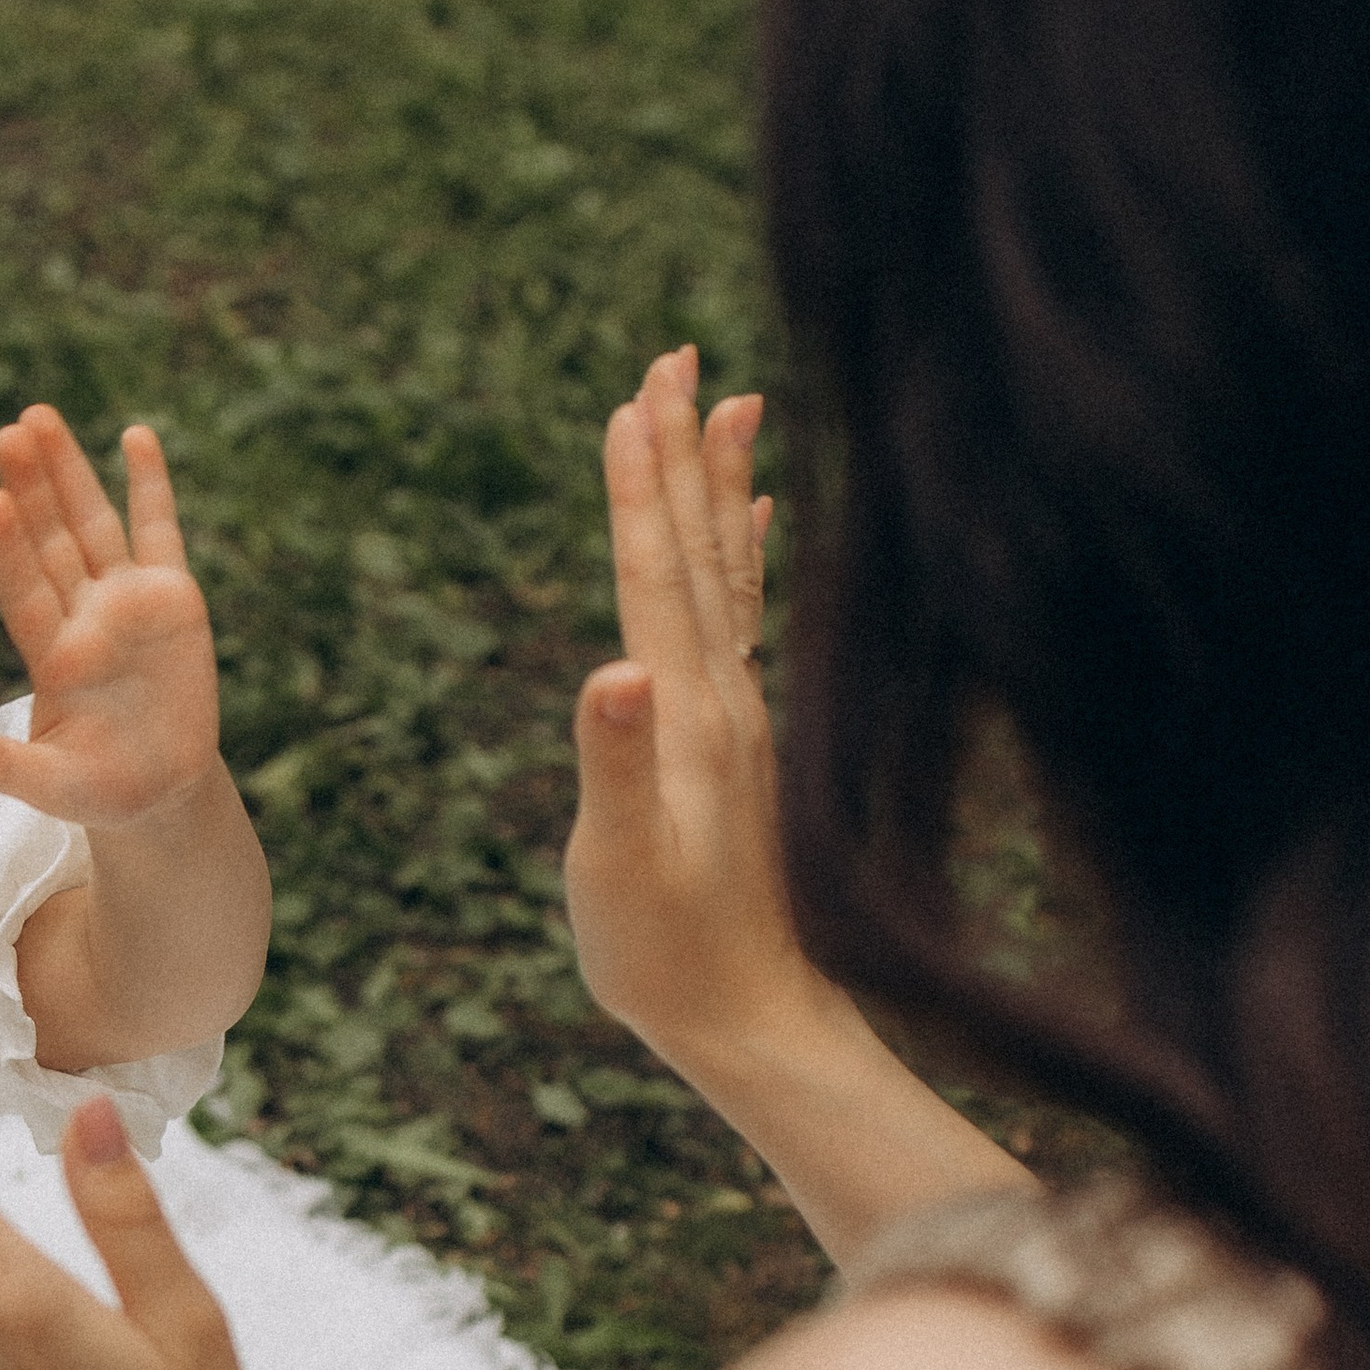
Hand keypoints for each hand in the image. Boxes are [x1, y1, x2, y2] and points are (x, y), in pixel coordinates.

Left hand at [0, 408, 220, 831]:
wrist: (157, 790)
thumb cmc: (97, 790)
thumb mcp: (49, 786)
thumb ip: (2, 766)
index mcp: (49, 655)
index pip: (22, 588)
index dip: (6, 547)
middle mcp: (81, 616)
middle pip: (50, 540)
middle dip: (31, 488)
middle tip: (8, 432)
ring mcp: (124, 601)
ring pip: (92, 523)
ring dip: (68, 472)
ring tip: (39, 417)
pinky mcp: (170, 598)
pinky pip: (158, 531)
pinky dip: (149, 485)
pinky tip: (134, 436)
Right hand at [563, 347, 822, 1083]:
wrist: (751, 1015)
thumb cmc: (667, 953)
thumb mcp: (618, 865)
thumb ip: (615, 764)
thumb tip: (613, 672)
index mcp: (684, 714)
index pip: (654, 574)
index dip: (640, 485)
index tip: (635, 394)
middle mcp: (722, 698)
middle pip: (697, 548)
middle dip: (683, 449)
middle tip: (679, 353)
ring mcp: (740, 717)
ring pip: (729, 572)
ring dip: (721, 485)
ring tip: (732, 403)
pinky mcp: (745, 744)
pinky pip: (745, 618)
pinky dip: (746, 557)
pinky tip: (756, 527)